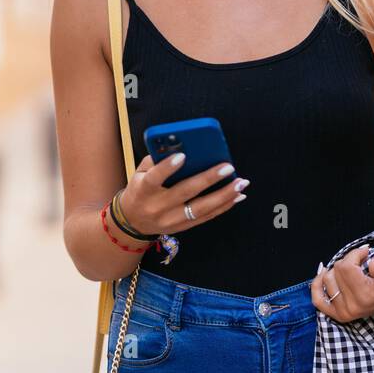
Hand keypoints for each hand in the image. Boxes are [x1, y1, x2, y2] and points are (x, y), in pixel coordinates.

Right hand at [116, 154, 247, 237]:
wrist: (132, 222)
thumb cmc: (140, 190)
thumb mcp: (139, 173)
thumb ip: (157, 160)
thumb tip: (181, 145)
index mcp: (143, 190)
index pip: (155, 178)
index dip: (168, 167)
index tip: (182, 156)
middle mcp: (158, 207)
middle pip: (185, 193)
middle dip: (209, 179)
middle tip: (228, 167)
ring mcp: (171, 220)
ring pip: (201, 209)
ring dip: (224, 196)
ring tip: (241, 184)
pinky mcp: (183, 227)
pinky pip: (206, 217)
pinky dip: (224, 206)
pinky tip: (238, 196)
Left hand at [310, 245, 373, 322]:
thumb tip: (373, 263)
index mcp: (365, 297)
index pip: (347, 267)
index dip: (355, 254)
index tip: (365, 252)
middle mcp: (351, 307)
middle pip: (336, 271)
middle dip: (348, 261)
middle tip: (360, 262)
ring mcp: (342, 312)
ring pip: (327, 279)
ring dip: (336, 270)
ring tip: (350, 270)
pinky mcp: (335, 314)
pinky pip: (317, 298)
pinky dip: (317, 284)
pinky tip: (323, 272)